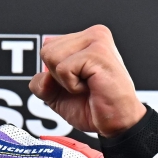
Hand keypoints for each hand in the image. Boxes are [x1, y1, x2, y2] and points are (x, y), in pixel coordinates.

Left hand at [29, 25, 145, 137]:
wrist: (116, 123)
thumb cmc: (92, 107)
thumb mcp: (55, 95)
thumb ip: (40, 83)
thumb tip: (44, 75)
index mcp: (85, 38)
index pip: (47, 46)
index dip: (54, 73)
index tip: (78, 81)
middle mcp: (93, 34)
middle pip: (46, 50)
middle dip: (58, 77)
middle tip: (84, 84)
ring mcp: (97, 40)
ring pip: (52, 57)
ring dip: (66, 81)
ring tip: (89, 85)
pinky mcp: (98, 52)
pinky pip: (64, 69)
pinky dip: (73, 86)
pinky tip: (93, 87)